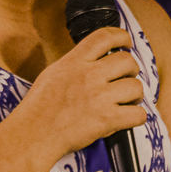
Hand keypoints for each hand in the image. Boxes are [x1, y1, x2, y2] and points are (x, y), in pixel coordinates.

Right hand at [16, 27, 147, 158]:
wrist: (32, 135)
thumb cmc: (38, 109)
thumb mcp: (53, 74)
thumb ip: (75, 65)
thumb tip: (95, 60)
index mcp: (74, 62)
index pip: (105, 36)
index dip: (122, 37)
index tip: (126, 44)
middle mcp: (89, 75)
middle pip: (127, 61)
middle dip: (131, 71)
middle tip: (125, 80)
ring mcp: (99, 97)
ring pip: (136, 87)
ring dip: (135, 95)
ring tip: (125, 102)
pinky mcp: (107, 119)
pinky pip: (138, 114)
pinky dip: (136, 117)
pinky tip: (126, 118)